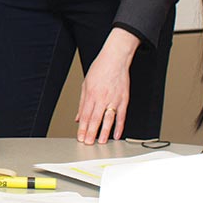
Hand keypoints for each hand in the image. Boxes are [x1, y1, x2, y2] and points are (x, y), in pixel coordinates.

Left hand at [76, 30, 137, 144]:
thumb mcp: (85, 84)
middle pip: (95, 119)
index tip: (80, 137)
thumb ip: (82, 103)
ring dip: (104, 132)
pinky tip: (116, 134)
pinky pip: (122, 116)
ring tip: (100, 142)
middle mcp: (102, 98)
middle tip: (88, 143)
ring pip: (108, 119)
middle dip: (91, 133)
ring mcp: (114, 99)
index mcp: (91, 95)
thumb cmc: (100, 69)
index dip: (83, 128)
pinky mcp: (124, 100)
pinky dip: (119, 126)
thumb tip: (78, 117)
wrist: (115, 59)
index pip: (86, 116)